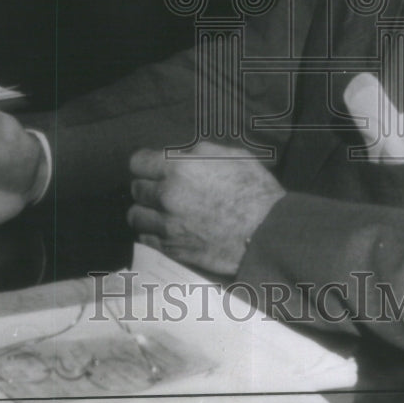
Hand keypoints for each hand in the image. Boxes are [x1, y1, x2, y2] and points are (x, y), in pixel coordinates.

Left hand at [127, 141, 284, 275]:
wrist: (267, 233)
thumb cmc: (254, 190)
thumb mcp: (230, 155)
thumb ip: (197, 153)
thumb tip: (179, 156)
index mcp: (178, 168)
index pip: (138, 162)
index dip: (146, 163)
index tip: (152, 168)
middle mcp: (166, 195)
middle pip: (136, 189)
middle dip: (148, 186)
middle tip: (163, 190)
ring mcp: (167, 225)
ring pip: (136, 215)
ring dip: (147, 212)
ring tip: (162, 212)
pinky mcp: (172, 249)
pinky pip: (146, 239)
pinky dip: (153, 233)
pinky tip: (167, 229)